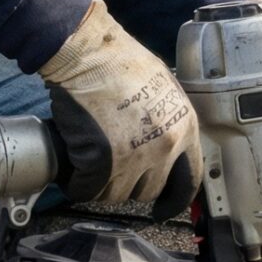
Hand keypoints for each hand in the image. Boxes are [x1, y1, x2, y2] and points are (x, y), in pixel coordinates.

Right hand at [38, 1, 201, 215]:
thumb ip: (168, 121)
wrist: (88, 52)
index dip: (174, 201)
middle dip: (129, 185)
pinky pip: (87, 189)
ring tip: (89, 165)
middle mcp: (164, 146)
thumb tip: (166, 145)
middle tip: (112, 171)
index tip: (163, 209)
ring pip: (116, 194)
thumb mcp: (164, 90)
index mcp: (183, 128)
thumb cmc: (119, 62)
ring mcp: (133, 156)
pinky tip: (72, 174)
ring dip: (101, 185)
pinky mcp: (100, 160)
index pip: (188, 181)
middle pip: (147, 190)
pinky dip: (77, 185)